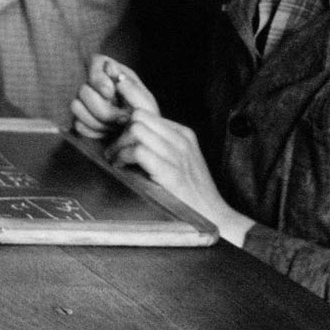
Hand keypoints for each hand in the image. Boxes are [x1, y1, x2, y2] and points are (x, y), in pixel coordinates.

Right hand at [70, 55, 160, 138]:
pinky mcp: (79, 117)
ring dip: (98, 122)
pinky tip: (107, 132)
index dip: (99, 80)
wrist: (138, 138)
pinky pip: (77, 124)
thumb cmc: (145, 116)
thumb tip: (111, 68)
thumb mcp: (144, 101)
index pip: (94, 63)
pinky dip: (93, 131)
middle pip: (83, 91)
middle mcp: (95, 82)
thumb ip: (129, 85)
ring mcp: (84, 100)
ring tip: (115, 126)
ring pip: (76, 107)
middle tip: (121, 119)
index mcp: (113, 71)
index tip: (110, 93)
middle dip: (103, 110)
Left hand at [99, 109, 253, 245]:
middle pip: (139, 116)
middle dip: (121, 132)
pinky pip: (139, 150)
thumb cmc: (191, 195)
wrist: (214, 218)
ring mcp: (178, 154)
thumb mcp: (179, 162)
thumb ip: (159, 146)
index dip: (125, 123)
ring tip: (117, 161)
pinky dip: (123, 157)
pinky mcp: (171, 172)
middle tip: (115, 151)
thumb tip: (128, 136)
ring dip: (119, 145)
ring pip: (136, 129)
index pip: (146, 110)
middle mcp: (181, 139)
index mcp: (183, 134)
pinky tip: (121, 168)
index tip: (116, 138)